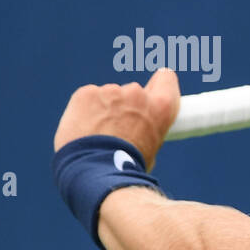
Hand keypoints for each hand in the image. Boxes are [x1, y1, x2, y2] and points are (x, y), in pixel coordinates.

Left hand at [53, 67, 179, 171]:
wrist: (97, 171)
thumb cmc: (128, 167)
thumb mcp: (152, 147)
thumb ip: (147, 127)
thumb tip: (138, 127)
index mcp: (160, 107)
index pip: (166, 79)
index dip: (158, 85)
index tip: (152, 92)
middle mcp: (137, 94)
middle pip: (133, 93)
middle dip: (126, 106)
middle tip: (117, 130)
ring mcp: (111, 91)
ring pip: (108, 97)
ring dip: (104, 110)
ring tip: (97, 135)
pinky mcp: (86, 93)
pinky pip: (87, 98)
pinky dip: (85, 111)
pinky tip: (83, 130)